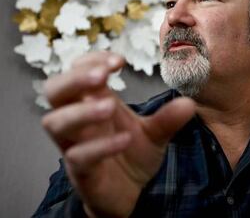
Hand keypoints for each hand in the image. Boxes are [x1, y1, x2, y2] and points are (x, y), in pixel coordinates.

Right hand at [42, 52, 194, 217]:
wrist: (129, 193)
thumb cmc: (133, 154)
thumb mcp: (154, 133)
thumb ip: (167, 118)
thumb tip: (189, 103)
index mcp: (95, 101)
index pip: (79, 70)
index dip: (92, 61)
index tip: (119, 61)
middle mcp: (79, 119)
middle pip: (55, 90)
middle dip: (75, 78)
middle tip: (101, 76)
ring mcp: (76, 144)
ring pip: (56, 122)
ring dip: (81, 112)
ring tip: (109, 107)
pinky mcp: (81, 171)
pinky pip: (78, 156)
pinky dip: (99, 147)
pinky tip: (124, 140)